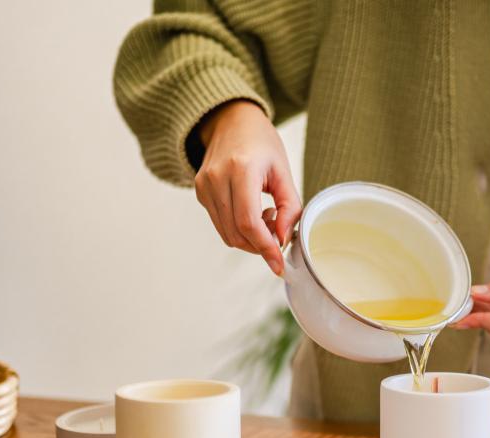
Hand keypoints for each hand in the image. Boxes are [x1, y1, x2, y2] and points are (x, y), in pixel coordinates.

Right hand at [194, 100, 301, 274]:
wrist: (231, 121)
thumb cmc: (261, 143)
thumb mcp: (284, 172)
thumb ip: (290, 208)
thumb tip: (283, 240)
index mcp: (241, 169)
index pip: (248, 222)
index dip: (265, 248)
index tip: (279, 264)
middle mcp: (216, 178)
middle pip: (236, 233)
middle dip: (260, 245)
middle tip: (278, 232)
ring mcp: (204, 186)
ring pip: (226, 234)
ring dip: (250, 238)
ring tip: (266, 217)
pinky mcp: (199, 192)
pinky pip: (220, 224)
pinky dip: (238, 229)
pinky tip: (251, 212)